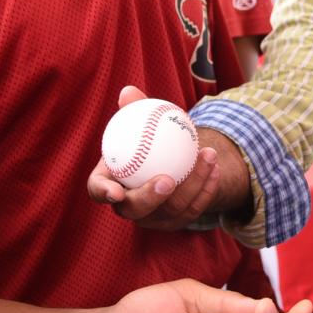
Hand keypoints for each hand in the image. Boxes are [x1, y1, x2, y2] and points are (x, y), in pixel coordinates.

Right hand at [86, 86, 236, 229]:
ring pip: (172, 210)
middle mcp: (128, 206)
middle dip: (151, 198)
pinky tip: (215, 168)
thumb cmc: (147, 137)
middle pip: (135, 209)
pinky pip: (194, 209)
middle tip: (168, 179)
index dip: (103, 193)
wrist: (170, 159)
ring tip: (208, 155)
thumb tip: (129, 92)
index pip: (98, 191)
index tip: (115, 190)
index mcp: (109, 183)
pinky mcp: (177, 221)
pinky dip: (206, 189)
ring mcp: (154, 218)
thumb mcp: (141, 121)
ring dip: (193, 184)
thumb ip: (134, 108)